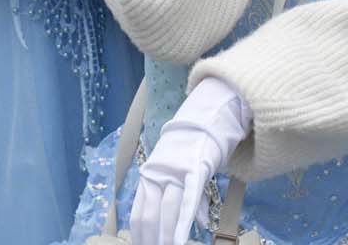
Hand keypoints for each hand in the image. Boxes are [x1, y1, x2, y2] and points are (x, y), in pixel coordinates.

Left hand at [130, 77, 251, 244]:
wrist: (208, 115)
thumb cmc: (196, 146)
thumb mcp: (183, 171)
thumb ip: (186, 197)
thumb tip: (198, 222)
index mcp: (150, 176)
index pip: (139, 214)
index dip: (141, 236)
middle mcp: (158, 173)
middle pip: (150, 216)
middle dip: (153, 240)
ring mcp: (175, 170)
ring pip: (167, 211)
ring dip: (168, 237)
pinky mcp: (195, 167)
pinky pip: (187, 200)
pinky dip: (183, 222)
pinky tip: (182, 238)